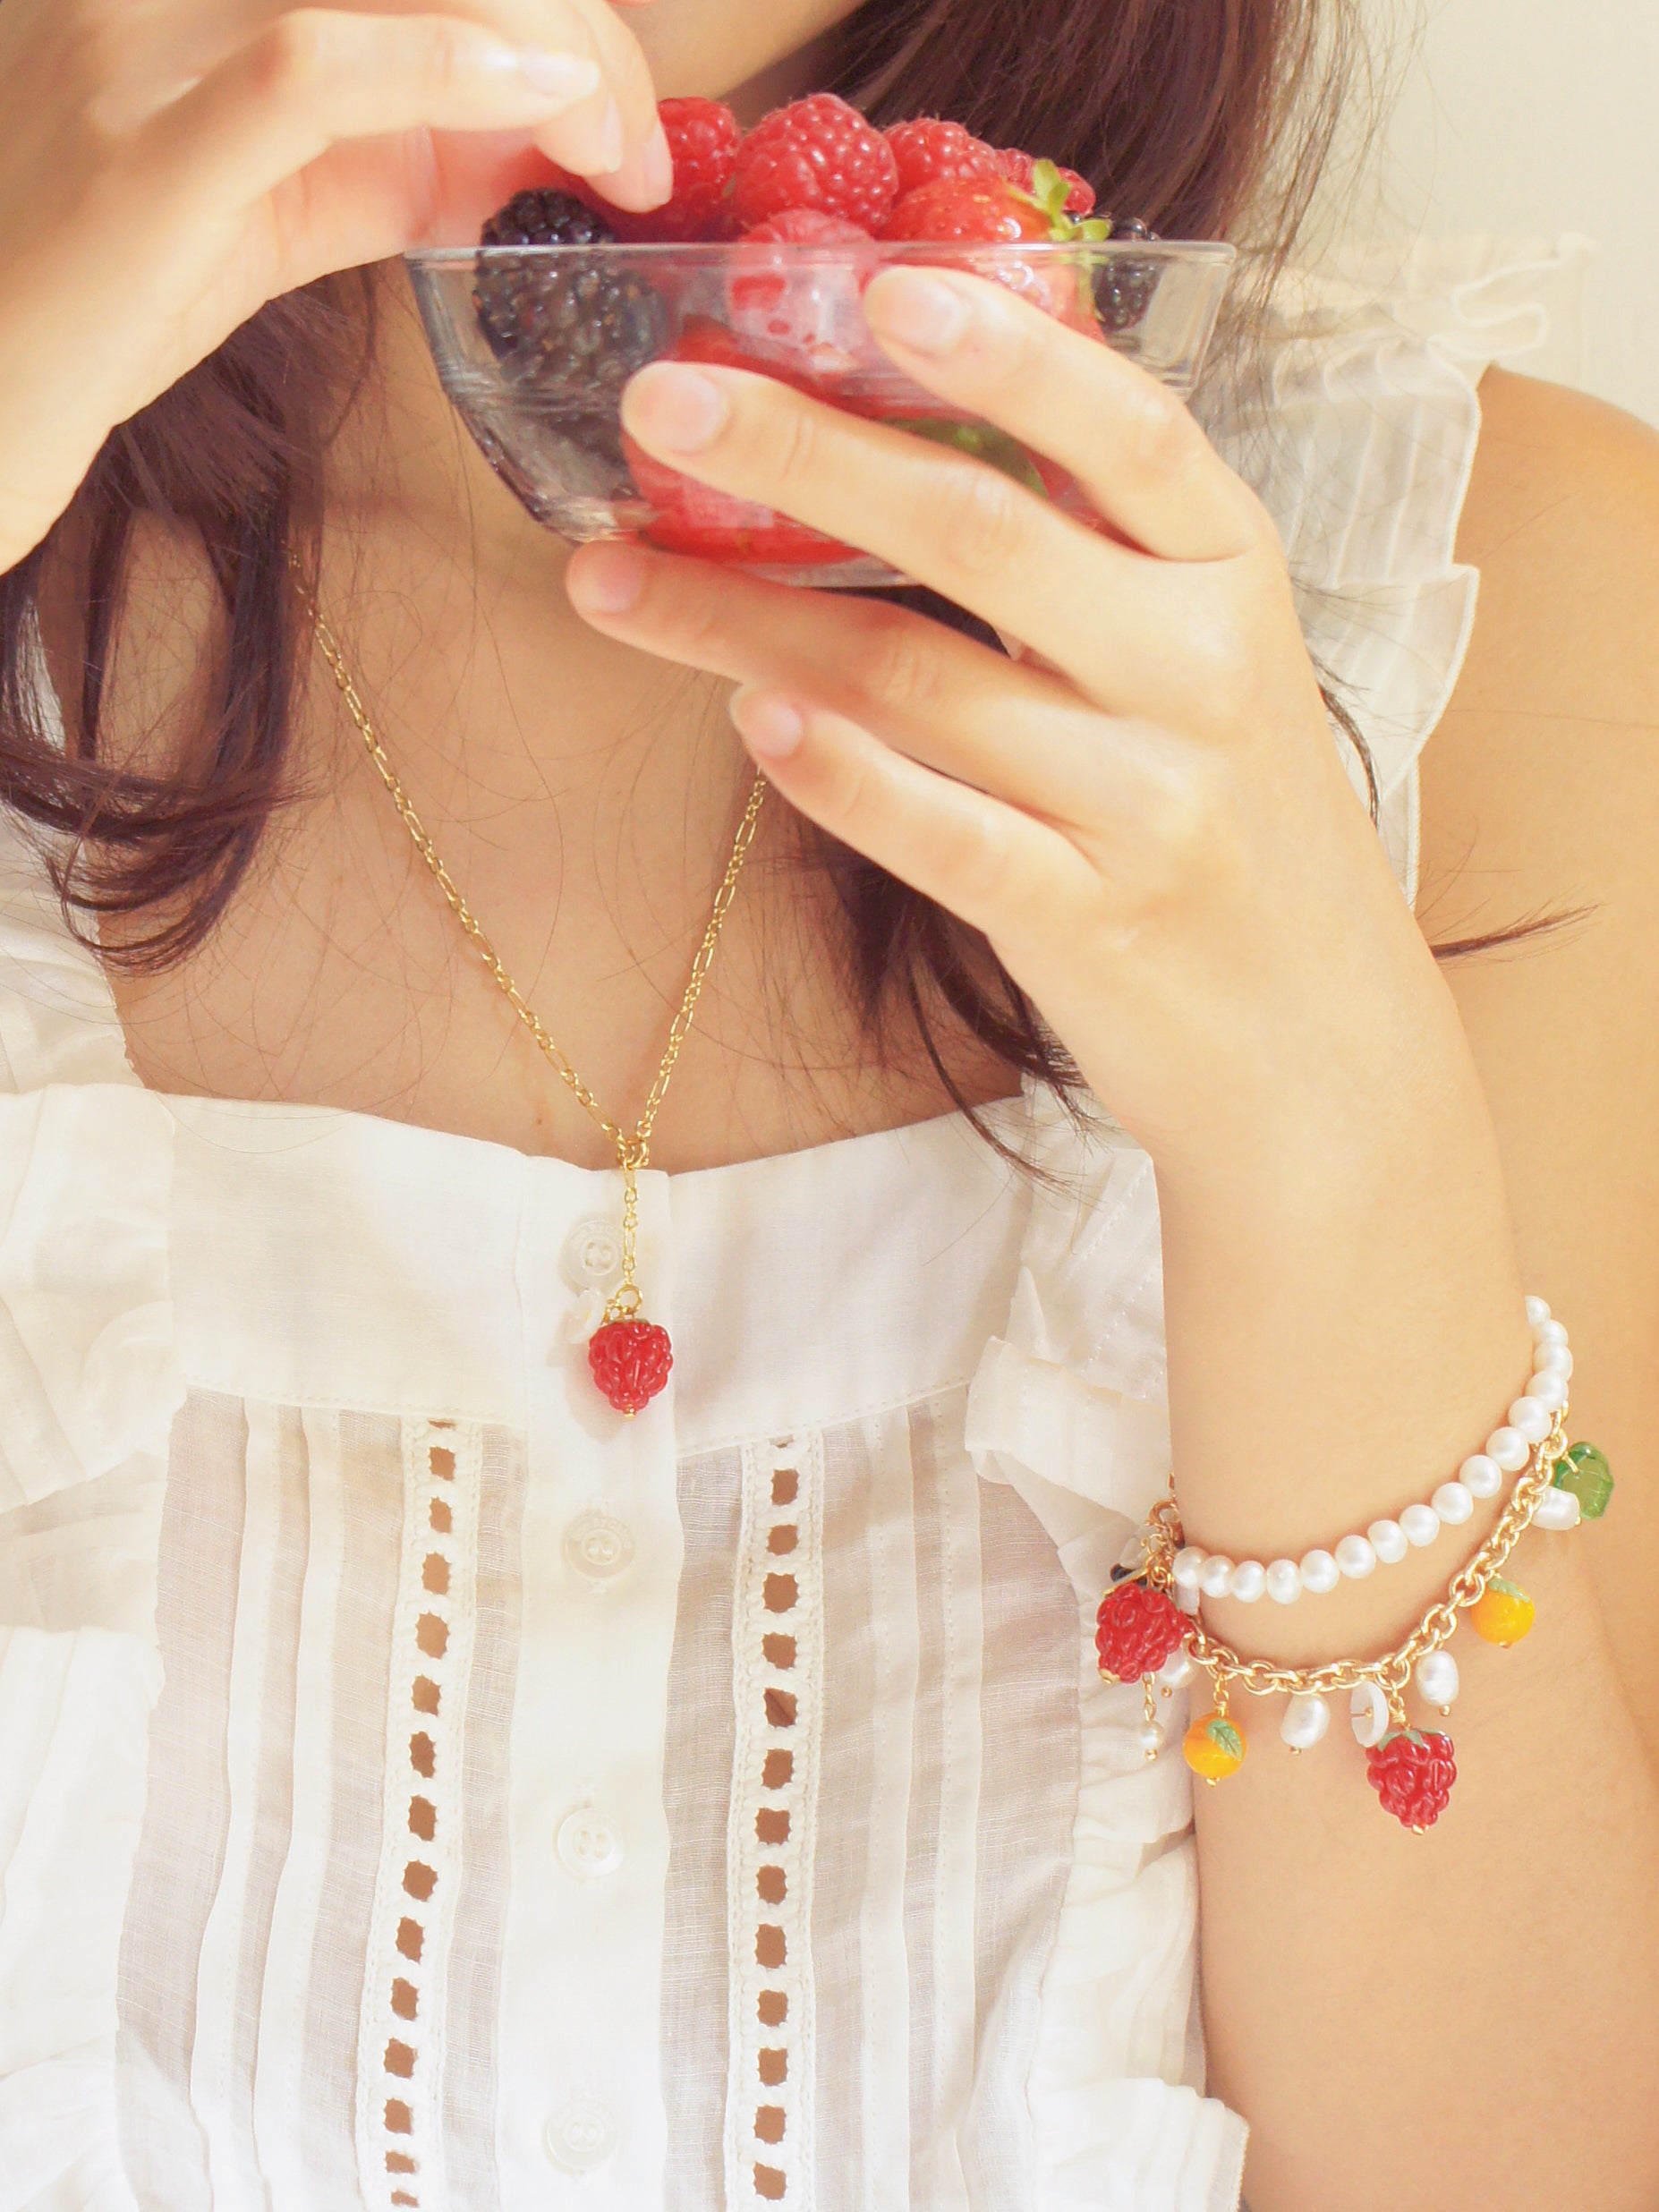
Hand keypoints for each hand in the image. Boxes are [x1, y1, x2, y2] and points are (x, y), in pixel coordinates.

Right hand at [0, 0, 667, 570]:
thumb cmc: (109, 298)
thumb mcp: (271, 200)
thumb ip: (389, 153)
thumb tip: (530, 141)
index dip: (536, 1)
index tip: (614, 95)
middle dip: (569, 24)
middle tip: (638, 146)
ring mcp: (139, 42)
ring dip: (543, 52)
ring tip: (613, 151)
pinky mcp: (145, 148)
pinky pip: (309, 62)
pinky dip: (444, 66)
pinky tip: (540, 109)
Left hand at [566, 266, 1470, 1195]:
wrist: (1316, 1035)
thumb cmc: (1233, 815)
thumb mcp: (1206, 653)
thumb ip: (1100, 545)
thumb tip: (919, 400)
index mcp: (1233, 573)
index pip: (1129, 433)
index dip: (1011, 352)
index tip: (876, 288)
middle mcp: (1199, 672)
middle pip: (982, 534)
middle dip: (808, 457)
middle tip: (664, 406)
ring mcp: (1146, 802)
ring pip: (918, 683)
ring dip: (745, 621)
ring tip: (610, 577)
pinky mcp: (1088, 918)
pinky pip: (942, 836)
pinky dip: (840, 775)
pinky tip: (750, 717)